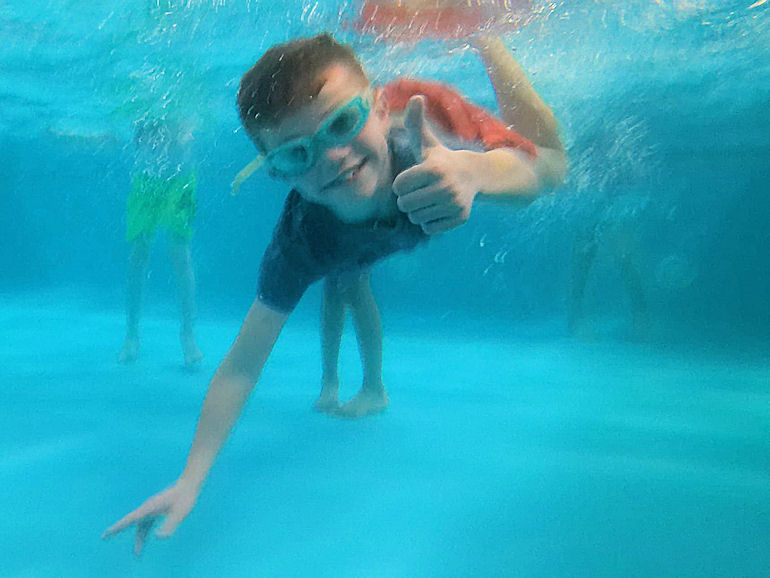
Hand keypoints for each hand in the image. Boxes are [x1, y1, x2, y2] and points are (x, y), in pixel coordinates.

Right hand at [102, 480, 199, 555]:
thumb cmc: (185, 498)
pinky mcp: (157, 508)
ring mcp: (151, 508)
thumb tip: (160, 537)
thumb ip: (171, 524)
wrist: (189, 484)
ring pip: (140, 526)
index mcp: (149, 508)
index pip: (129, 520)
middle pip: (133, 525)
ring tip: (138, 553)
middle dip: (128, 537)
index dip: (117, 528)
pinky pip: (146, 523)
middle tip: (123, 548)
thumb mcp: (180, 513)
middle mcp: (147, 508)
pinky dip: (144, 532)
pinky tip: (145, 538)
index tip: (104, 535)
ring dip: (139, 538)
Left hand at [392, 95, 478, 234]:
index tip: (414, 177)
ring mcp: (454, 204)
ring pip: (416, 218)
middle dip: (408, 199)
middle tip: (421, 190)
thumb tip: (416, 97)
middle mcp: (445, 186)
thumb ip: (416, 123)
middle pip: (405, 205)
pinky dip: (430, 222)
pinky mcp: (459, 218)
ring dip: (419, 211)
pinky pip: (429, 228)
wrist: (474, 175)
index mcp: (433, 168)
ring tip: (431, 199)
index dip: (402, 183)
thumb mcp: (427, 143)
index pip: (398, 187)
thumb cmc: (441, 159)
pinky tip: (439, 209)